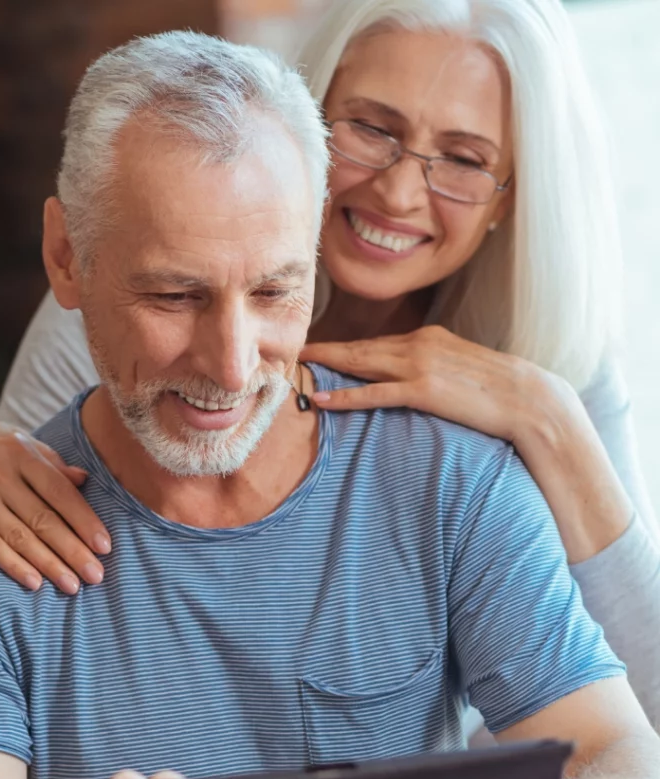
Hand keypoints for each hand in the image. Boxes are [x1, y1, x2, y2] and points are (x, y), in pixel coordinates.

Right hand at [0, 421, 111, 593]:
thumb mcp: (10, 440)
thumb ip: (46, 459)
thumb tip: (83, 479)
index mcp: (19, 450)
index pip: (61, 490)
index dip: (85, 520)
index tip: (105, 546)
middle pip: (44, 517)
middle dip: (73, 550)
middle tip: (96, 576)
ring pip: (20, 534)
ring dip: (49, 564)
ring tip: (71, 586)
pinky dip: (11, 564)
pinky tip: (33, 582)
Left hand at [302, 325, 570, 445]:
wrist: (528, 397)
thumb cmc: (495, 388)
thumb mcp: (459, 366)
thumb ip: (431, 366)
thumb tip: (409, 376)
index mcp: (426, 337)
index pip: (375, 342)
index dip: (343, 348)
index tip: (316, 351)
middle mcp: (418, 344)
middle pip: (360, 348)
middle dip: (324, 351)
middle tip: (292, 352)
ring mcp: (419, 366)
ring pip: (361, 364)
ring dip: (326, 368)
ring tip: (296, 370)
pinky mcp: (423, 390)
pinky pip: (374, 394)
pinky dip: (346, 397)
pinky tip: (321, 400)